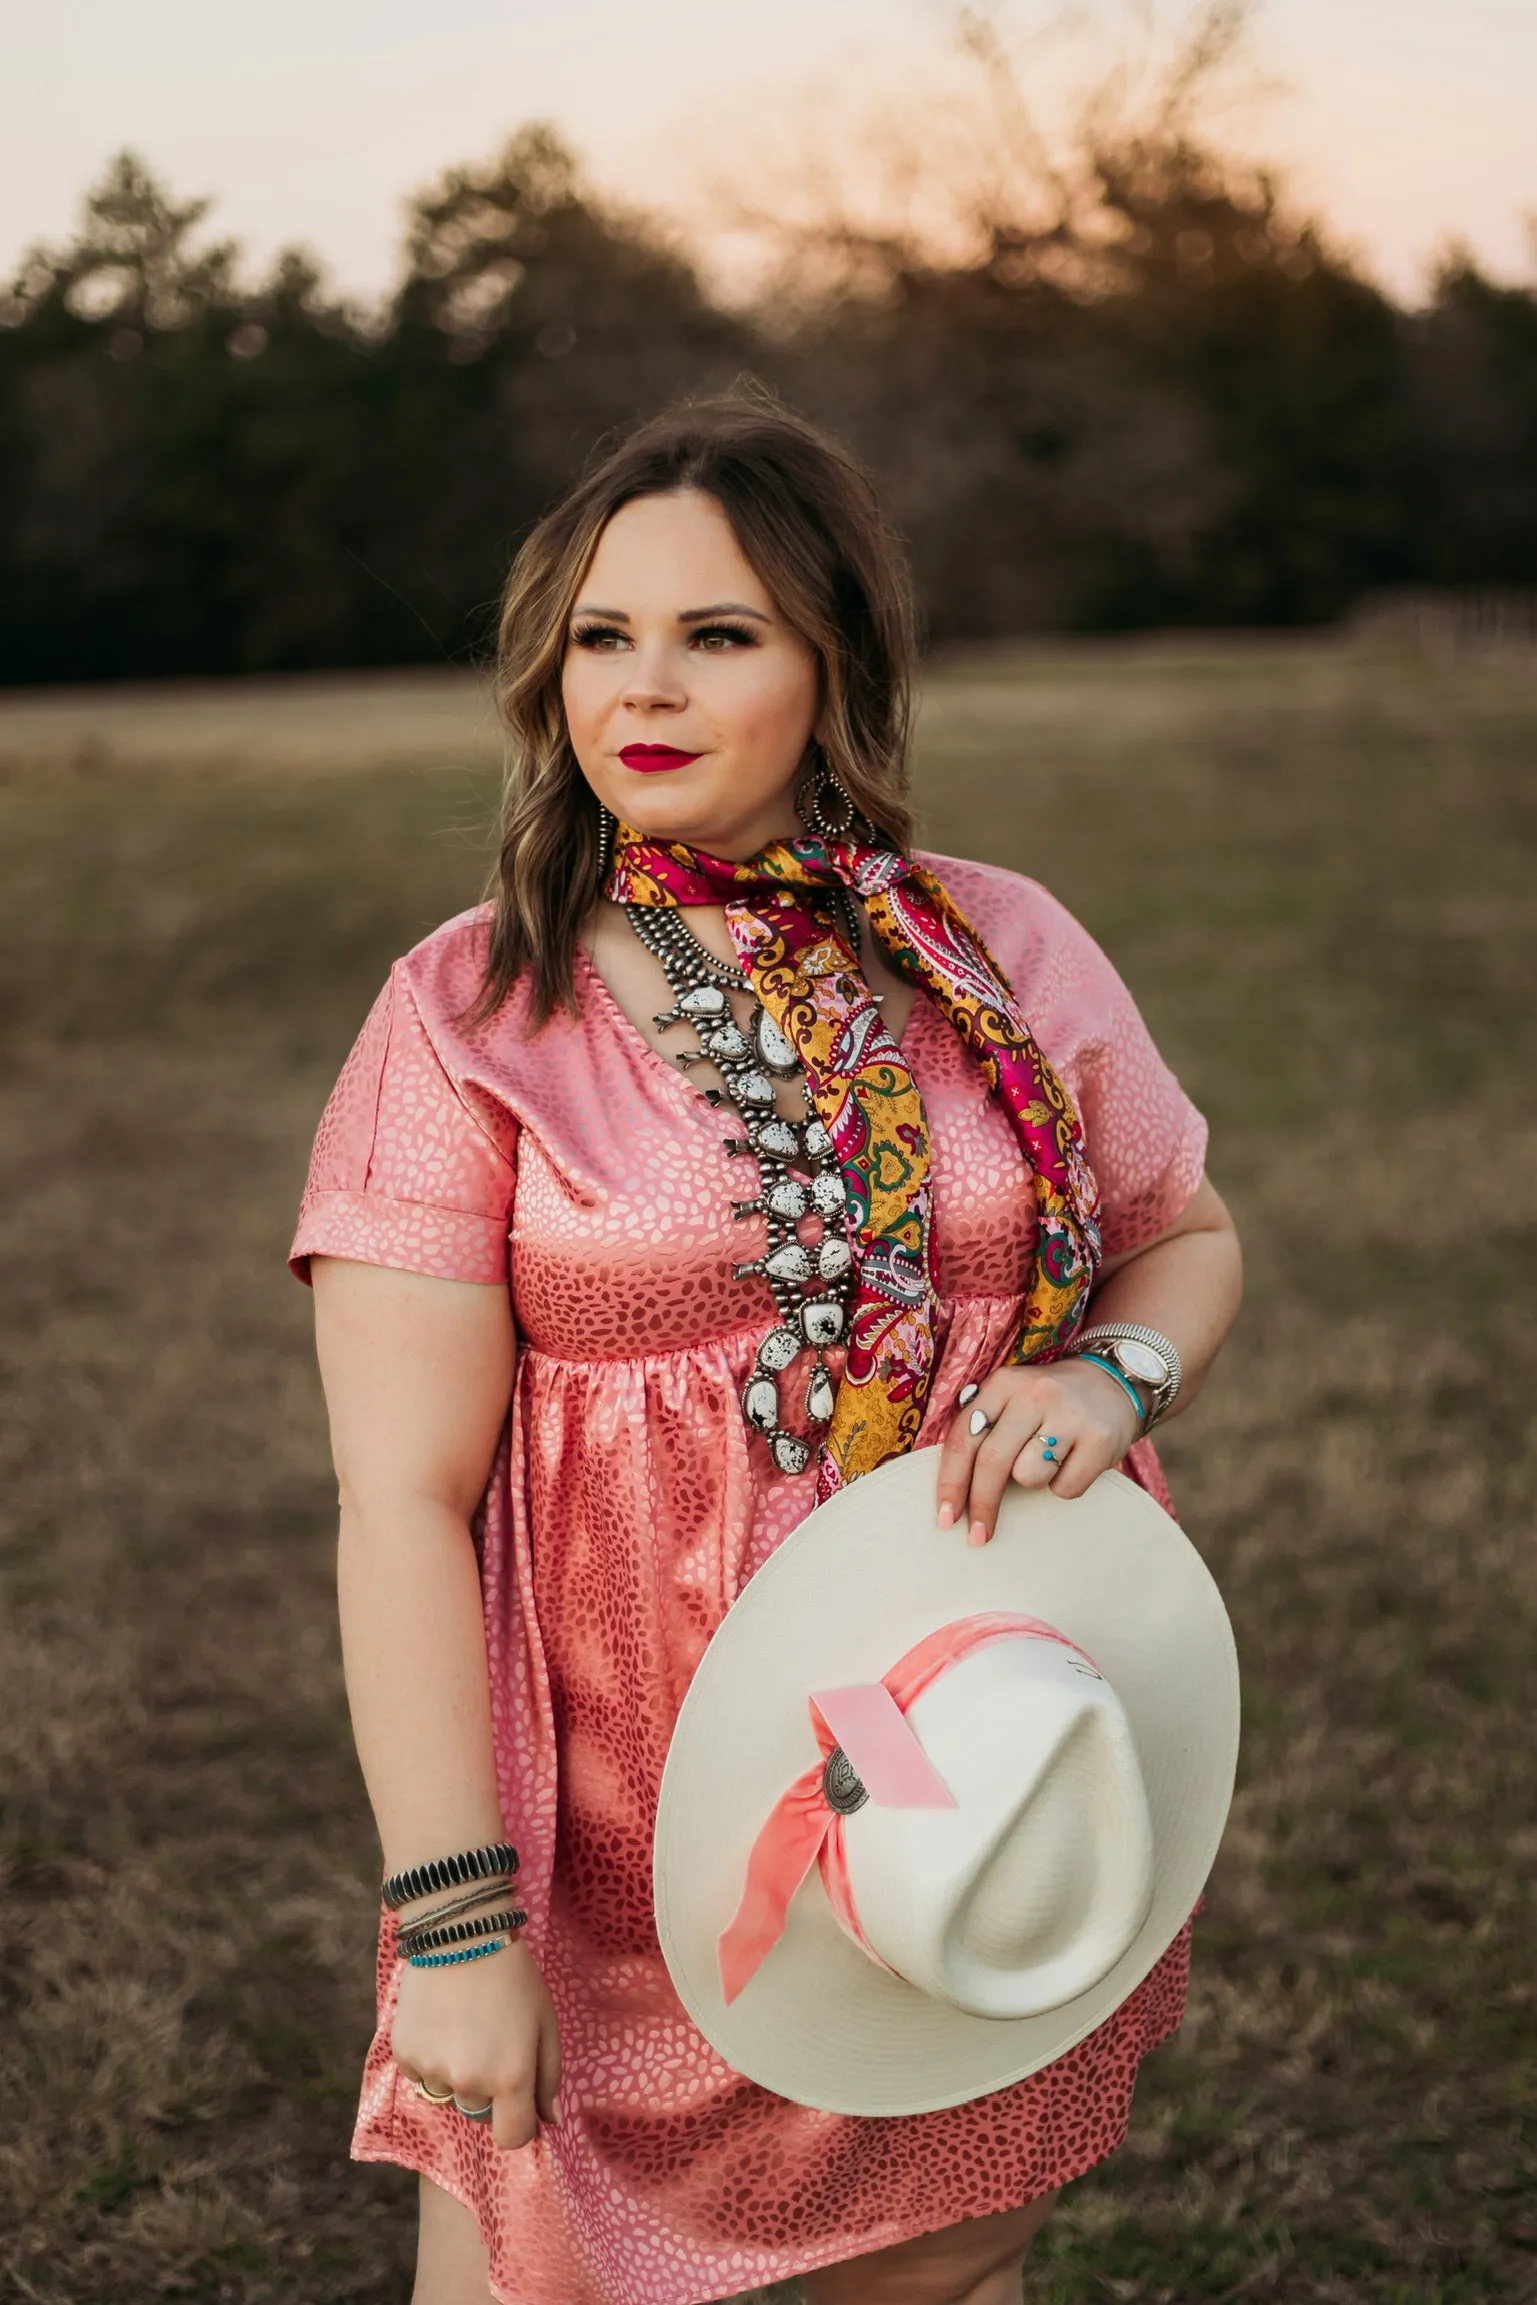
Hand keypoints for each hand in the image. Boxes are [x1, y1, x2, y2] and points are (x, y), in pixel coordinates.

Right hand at [391, 1936, 562, 2151]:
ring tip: (463, 2029)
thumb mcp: (545, 2022)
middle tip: (491, 2044)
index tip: (518, 2098)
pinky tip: (440, 2023)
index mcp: (511, 2078)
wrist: (461, 1933)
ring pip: (448, 2094)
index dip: (518, 2121)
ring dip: (456, 2074)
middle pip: (479, 2113)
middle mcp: (469, 2084)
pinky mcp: (404, 2055)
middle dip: (488, 2090)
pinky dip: (430, 2059)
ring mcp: (432, 2070)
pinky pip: (421, 2075)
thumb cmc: (513, 1976)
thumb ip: (549, 2077)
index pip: (513, 2138)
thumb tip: (548, 2119)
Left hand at [936, 1359, 1143, 1543]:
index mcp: (1004, 1383)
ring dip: (1033, 1480)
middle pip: (992, 1462)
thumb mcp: (1012, 1398)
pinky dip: (1064, 1486)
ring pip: (1029, 1477)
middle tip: (977, 1536)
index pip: (965, 1438)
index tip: (945, 1518)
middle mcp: (1034, 1394)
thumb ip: (982, 1427)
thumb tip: (951, 1489)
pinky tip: (1073, 1462)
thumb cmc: (1048, 1402)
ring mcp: (1070, 1415)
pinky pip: (1065, 1488)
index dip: (950, 1482)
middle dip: (981, 1504)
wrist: (1114, 1383)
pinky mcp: (1100, 1439)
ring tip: (1047, 1459)